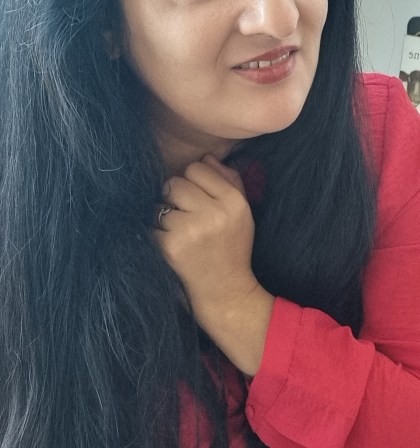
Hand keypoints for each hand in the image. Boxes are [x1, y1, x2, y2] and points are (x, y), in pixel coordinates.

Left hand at [152, 154, 257, 327]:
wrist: (225, 291)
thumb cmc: (231, 248)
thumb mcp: (241, 213)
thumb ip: (229, 181)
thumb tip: (206, 157)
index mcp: (234, 201)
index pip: (197, 167)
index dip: (193, 183)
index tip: (198, 201)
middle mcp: (214, 213)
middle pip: (175, 182)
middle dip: (175, 198)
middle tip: (186, 218)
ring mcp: (191, 230)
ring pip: (160, 204)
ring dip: (163, 217)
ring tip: (180, 234)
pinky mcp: (171, 246)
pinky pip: (150, 226)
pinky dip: (155, 235)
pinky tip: (171, 246)